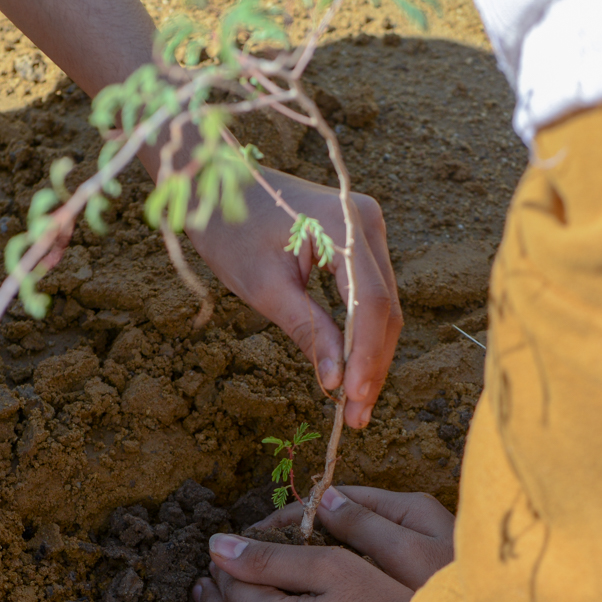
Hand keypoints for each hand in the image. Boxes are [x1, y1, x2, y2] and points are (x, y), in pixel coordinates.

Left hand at [188, 169, 400, 428]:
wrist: (216, 182)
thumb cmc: (230, 228)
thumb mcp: (263, 286)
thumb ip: (306, 330)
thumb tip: (336, 381)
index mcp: (346, 224)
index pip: (370, 302)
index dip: (367, 357)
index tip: (355, 401)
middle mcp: (367, 222)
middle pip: (385, 308)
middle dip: (372, 365)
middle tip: (355, 418)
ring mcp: (366, 230)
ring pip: (383, 306)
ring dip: (370, 356)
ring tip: (354, 407)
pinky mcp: (358, 242)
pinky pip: (370, 296)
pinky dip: (362, 335)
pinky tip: (351, 371)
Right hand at [252, 484, 455, 589]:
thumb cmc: (461, 593)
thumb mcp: (411, 556)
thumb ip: (369, 528)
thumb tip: (325, 501)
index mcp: (409, 511)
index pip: (337, 499)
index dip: (294, 515)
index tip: (257, 534)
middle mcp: (407, 527)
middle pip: (337, 522)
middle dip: (294, 537)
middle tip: (253, 559)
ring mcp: (408, 555)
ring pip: (344, 550)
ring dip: (308, 560)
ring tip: (270, 580)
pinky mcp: (407, 584)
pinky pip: (357, 575)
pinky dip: (330, 581)